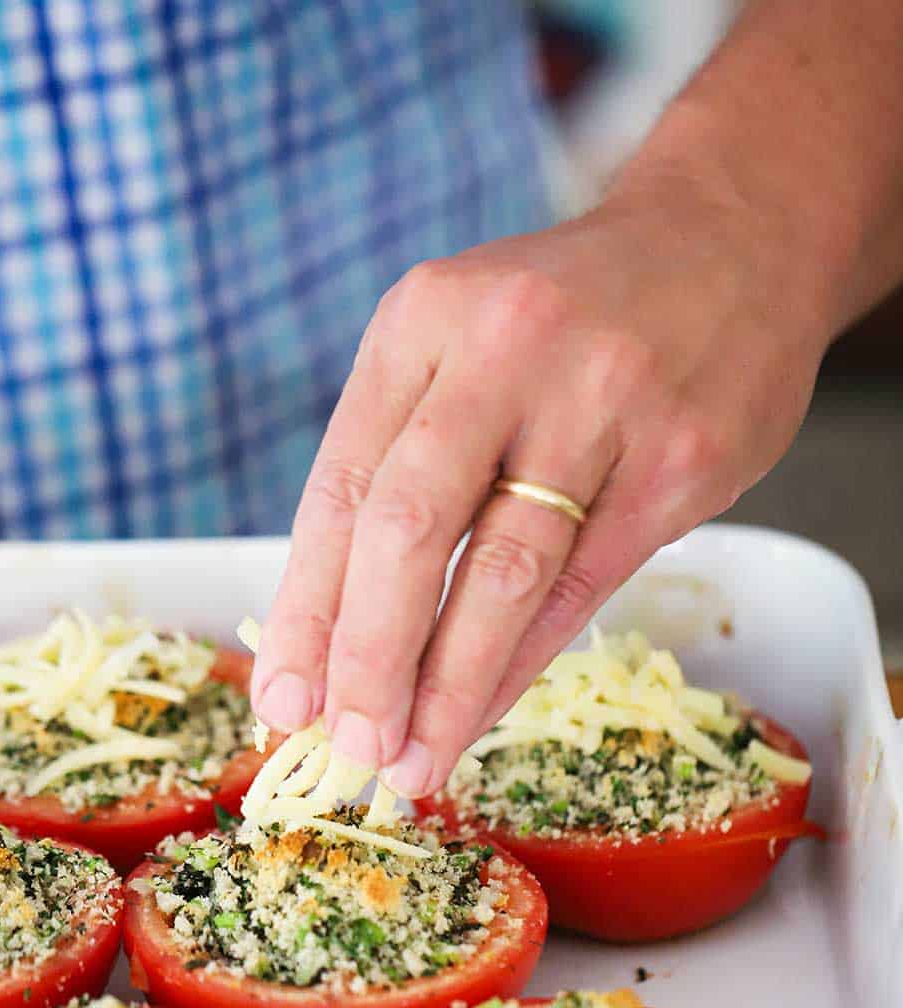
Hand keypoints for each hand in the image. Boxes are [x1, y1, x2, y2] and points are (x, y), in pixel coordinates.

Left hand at [251, 165, 830, 796]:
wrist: (731, 239)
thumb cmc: (568, 321)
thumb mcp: (460, 345)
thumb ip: (401, 461)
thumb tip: (335, 632)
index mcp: (422, 321)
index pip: (341, 488)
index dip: (307, 608)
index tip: (283, 699)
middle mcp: (503, 350)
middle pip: (409, 530)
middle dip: (368, 656)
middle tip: (346, 746)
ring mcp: (602, 400)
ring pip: (503, 573)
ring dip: (448, 686)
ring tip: (412, 761)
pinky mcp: (679, 457)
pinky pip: (583, 585)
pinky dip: (522, 662)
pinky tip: (483, 714)